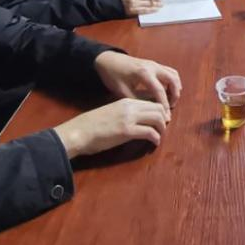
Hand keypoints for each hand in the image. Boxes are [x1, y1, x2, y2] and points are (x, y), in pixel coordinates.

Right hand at [53, 98, 168, 158]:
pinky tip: (154, 143)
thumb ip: (126, 112)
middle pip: (158, 108)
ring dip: (162, 129)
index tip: (160, 120)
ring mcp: (129, 118)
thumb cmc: (93, 124)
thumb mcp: (113, 112)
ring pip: (157, 119)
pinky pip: (150, 132)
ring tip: (159, 136)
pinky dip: (156, 138)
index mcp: (126, 101)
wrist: (80, 131)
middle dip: (164, 119)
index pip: (151, 101)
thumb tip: (140, 118)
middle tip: (162, 129)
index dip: (160, 111)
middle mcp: (130, 106)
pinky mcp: (127, 131)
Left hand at [95, 50, 181, 110]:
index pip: (160, 91)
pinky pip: (170, 72)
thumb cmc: (113, 76)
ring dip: (175, 88)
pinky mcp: (155, 64)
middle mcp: (152, 67)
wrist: (108, 60)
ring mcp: (155, 64)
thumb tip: (150, 112)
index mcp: (144, 73)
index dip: (164, 105)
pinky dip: (172, 82)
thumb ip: (137, 101)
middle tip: (170, 108)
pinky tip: (167, 91)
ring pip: (173, 75)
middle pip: (172, 80)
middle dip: (174, 95)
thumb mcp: (122, 91)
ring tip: (170, 100)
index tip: (166, 117)